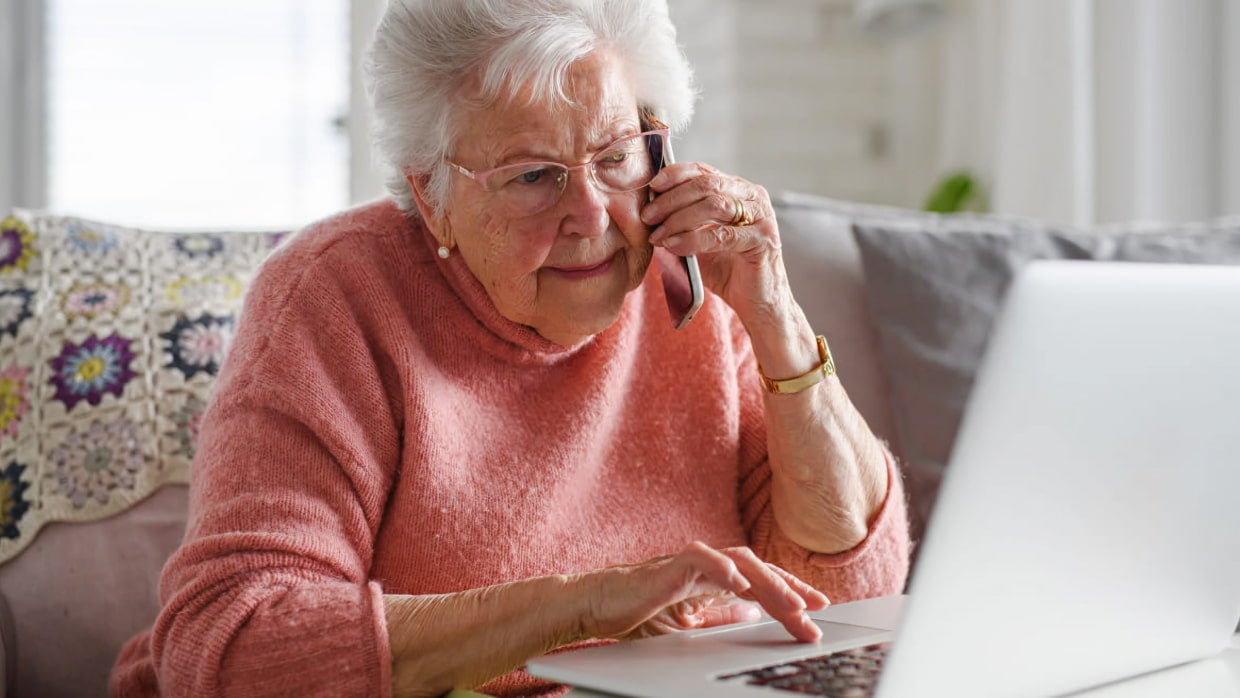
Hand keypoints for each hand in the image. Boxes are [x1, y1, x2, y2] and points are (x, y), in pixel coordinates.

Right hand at [579, 541, 828, 642]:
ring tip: (791, 603)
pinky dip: (722, 569)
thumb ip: (719, 616)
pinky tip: (740, 584)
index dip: (791, 592)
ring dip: (768, 582)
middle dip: (791, 591)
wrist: (595, 605)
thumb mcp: (688, 623)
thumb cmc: (635, 612)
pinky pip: (700, 559)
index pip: (761, 581)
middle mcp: (707, 566)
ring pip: (739, 561)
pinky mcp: (669, 566)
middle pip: (759, 570)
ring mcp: (689, 563)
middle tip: (816, 613)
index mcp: (713, 580)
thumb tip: (751, 615)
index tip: (818, 611)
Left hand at [641, 163, 785, 323]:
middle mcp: (753, 197)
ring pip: (714, 205)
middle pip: (707, 184)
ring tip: (658, 235)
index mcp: (738, 190)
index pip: (704, 171)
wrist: (757, 302)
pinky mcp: (764, 240)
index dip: (676, 175)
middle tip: (648, 216)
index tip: (652, 187)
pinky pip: (722, 235)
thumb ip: (683, 221)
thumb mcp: (700, 240)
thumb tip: (650, 209)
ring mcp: (762, 217)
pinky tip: (674, 246)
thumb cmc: (728, 271)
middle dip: (672, 199)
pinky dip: (693, 239)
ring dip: (679, 219)